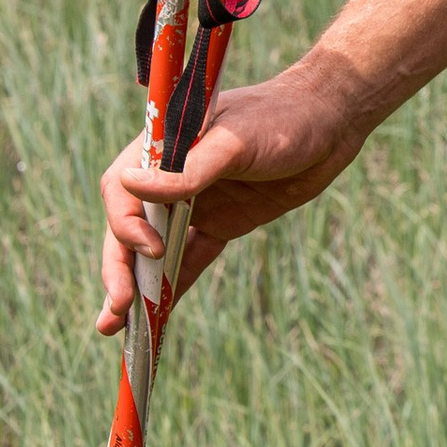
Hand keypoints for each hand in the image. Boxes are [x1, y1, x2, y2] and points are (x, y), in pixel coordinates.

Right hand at [97, 47, 375, 332]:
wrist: (332, 121)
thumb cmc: (281, 118)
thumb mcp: (234, 142)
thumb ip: (187, 172)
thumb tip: (128, 183)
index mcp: (164, 147)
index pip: (123, 190)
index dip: (125, 224)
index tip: (149, 249)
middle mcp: (173, 176)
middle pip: (131, 228)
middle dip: (119, 270)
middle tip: (114, 315)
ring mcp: (198, 201)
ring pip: (156, 250)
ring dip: (138, 286)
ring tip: (117, 328)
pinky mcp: (224, 221)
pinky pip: (192, 257)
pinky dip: (174, 285)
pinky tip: (157, 319)